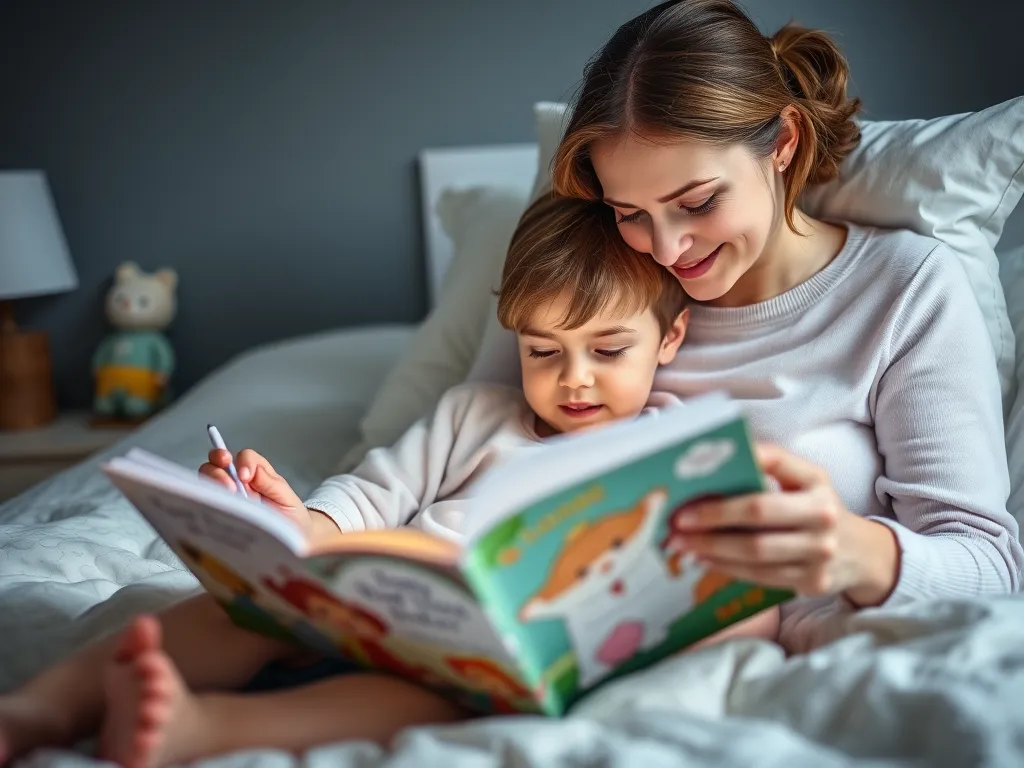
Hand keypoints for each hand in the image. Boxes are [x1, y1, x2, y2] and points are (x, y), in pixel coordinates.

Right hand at [199, 448, 338, 539]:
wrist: (294, 540)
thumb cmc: (291, 516)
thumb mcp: (286, 498)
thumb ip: (271, 484)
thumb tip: (253, 471)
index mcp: (257, 473)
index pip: (245, 457)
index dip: (243, 462)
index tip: (246, 477)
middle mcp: (238, 482)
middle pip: (217, 464)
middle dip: (217, 469)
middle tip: (228, 485)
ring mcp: (227, 497)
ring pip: (206, 480)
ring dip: (211, 484)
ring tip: (223, 497)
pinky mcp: (220, 513)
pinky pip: (205, 503)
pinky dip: (206, 503)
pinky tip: (214, 510)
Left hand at [666, 443, 898, 604]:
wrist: (862, 554)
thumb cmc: (814, 510)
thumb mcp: (803, 483)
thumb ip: (766, 471)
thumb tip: (708, 466)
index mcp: (816, 480)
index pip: (774, 461)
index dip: (738, 462)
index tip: (698, 471)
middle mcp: (823, 513)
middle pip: (758, 512)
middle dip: (712, 515)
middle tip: (678, 519)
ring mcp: (821, 552)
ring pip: (755, 550)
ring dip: (711, 546)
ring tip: (681, 543)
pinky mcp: (813, 581)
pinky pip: (760, 575)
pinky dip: (726, 567)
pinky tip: (703, 559)